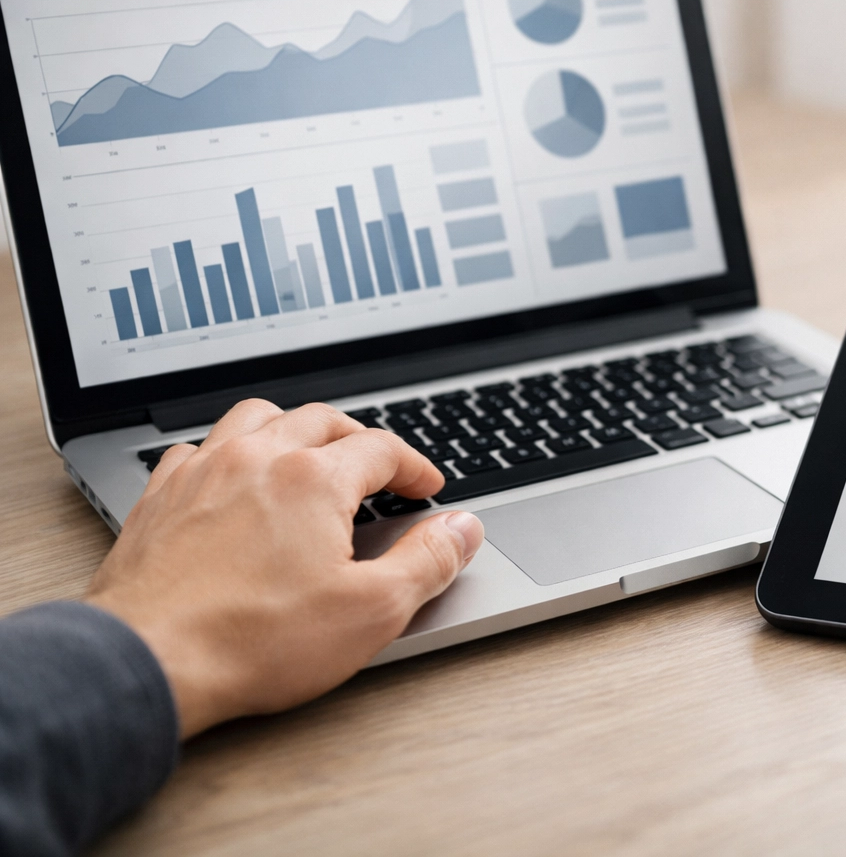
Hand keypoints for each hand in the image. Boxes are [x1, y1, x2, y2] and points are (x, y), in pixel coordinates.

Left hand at [84, 399, 483, 737]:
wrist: (148, 662)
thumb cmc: (253, 641)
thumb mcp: (372, 611)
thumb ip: (428, 561)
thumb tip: (463, 529)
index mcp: (314, 479)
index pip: (383, 448)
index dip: (415, 467)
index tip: (426, 489)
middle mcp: (257, 458)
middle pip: (321, 420)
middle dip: (359, 439)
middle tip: (379, 467)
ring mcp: (203, 472)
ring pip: (257, 417)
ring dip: (292, 428)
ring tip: (308, 453)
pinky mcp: (160, 498)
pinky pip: (198, 448)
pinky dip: (227, 452)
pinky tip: (233, 479)